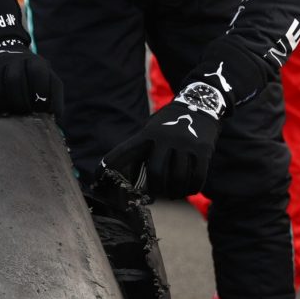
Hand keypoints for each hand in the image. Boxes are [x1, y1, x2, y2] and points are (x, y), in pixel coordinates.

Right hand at [0, 45, 63, 122]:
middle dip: (22, 102)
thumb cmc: (32, 75)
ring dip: (6, 108)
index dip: (41, 94)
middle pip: (14, 80)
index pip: (37, 73)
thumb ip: (54, 95)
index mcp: (34, 61)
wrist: (3, 53)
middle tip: (26, 116)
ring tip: (13, 119)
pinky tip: (0, 117)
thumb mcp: (47, 77)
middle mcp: (12, 61)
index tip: (44, 110)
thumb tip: (56, 120)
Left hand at [103, 89, 222, 198]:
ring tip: (173, 195)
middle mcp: (165, 138)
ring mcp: (185, 144)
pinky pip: (197, 177)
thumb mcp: (151, 132)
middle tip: (158, 194)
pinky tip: (187, 189)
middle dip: (156, 188)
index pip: (124, 151)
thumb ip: (141, 155)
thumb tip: (132, 183)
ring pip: (178, 178)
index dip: (109, 166)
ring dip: (175, 192)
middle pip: (156, 172)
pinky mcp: (202, 150)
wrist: (200, 104)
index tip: (97, 179)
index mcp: (148, 135)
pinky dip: (191, 188)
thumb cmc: (168, 124)